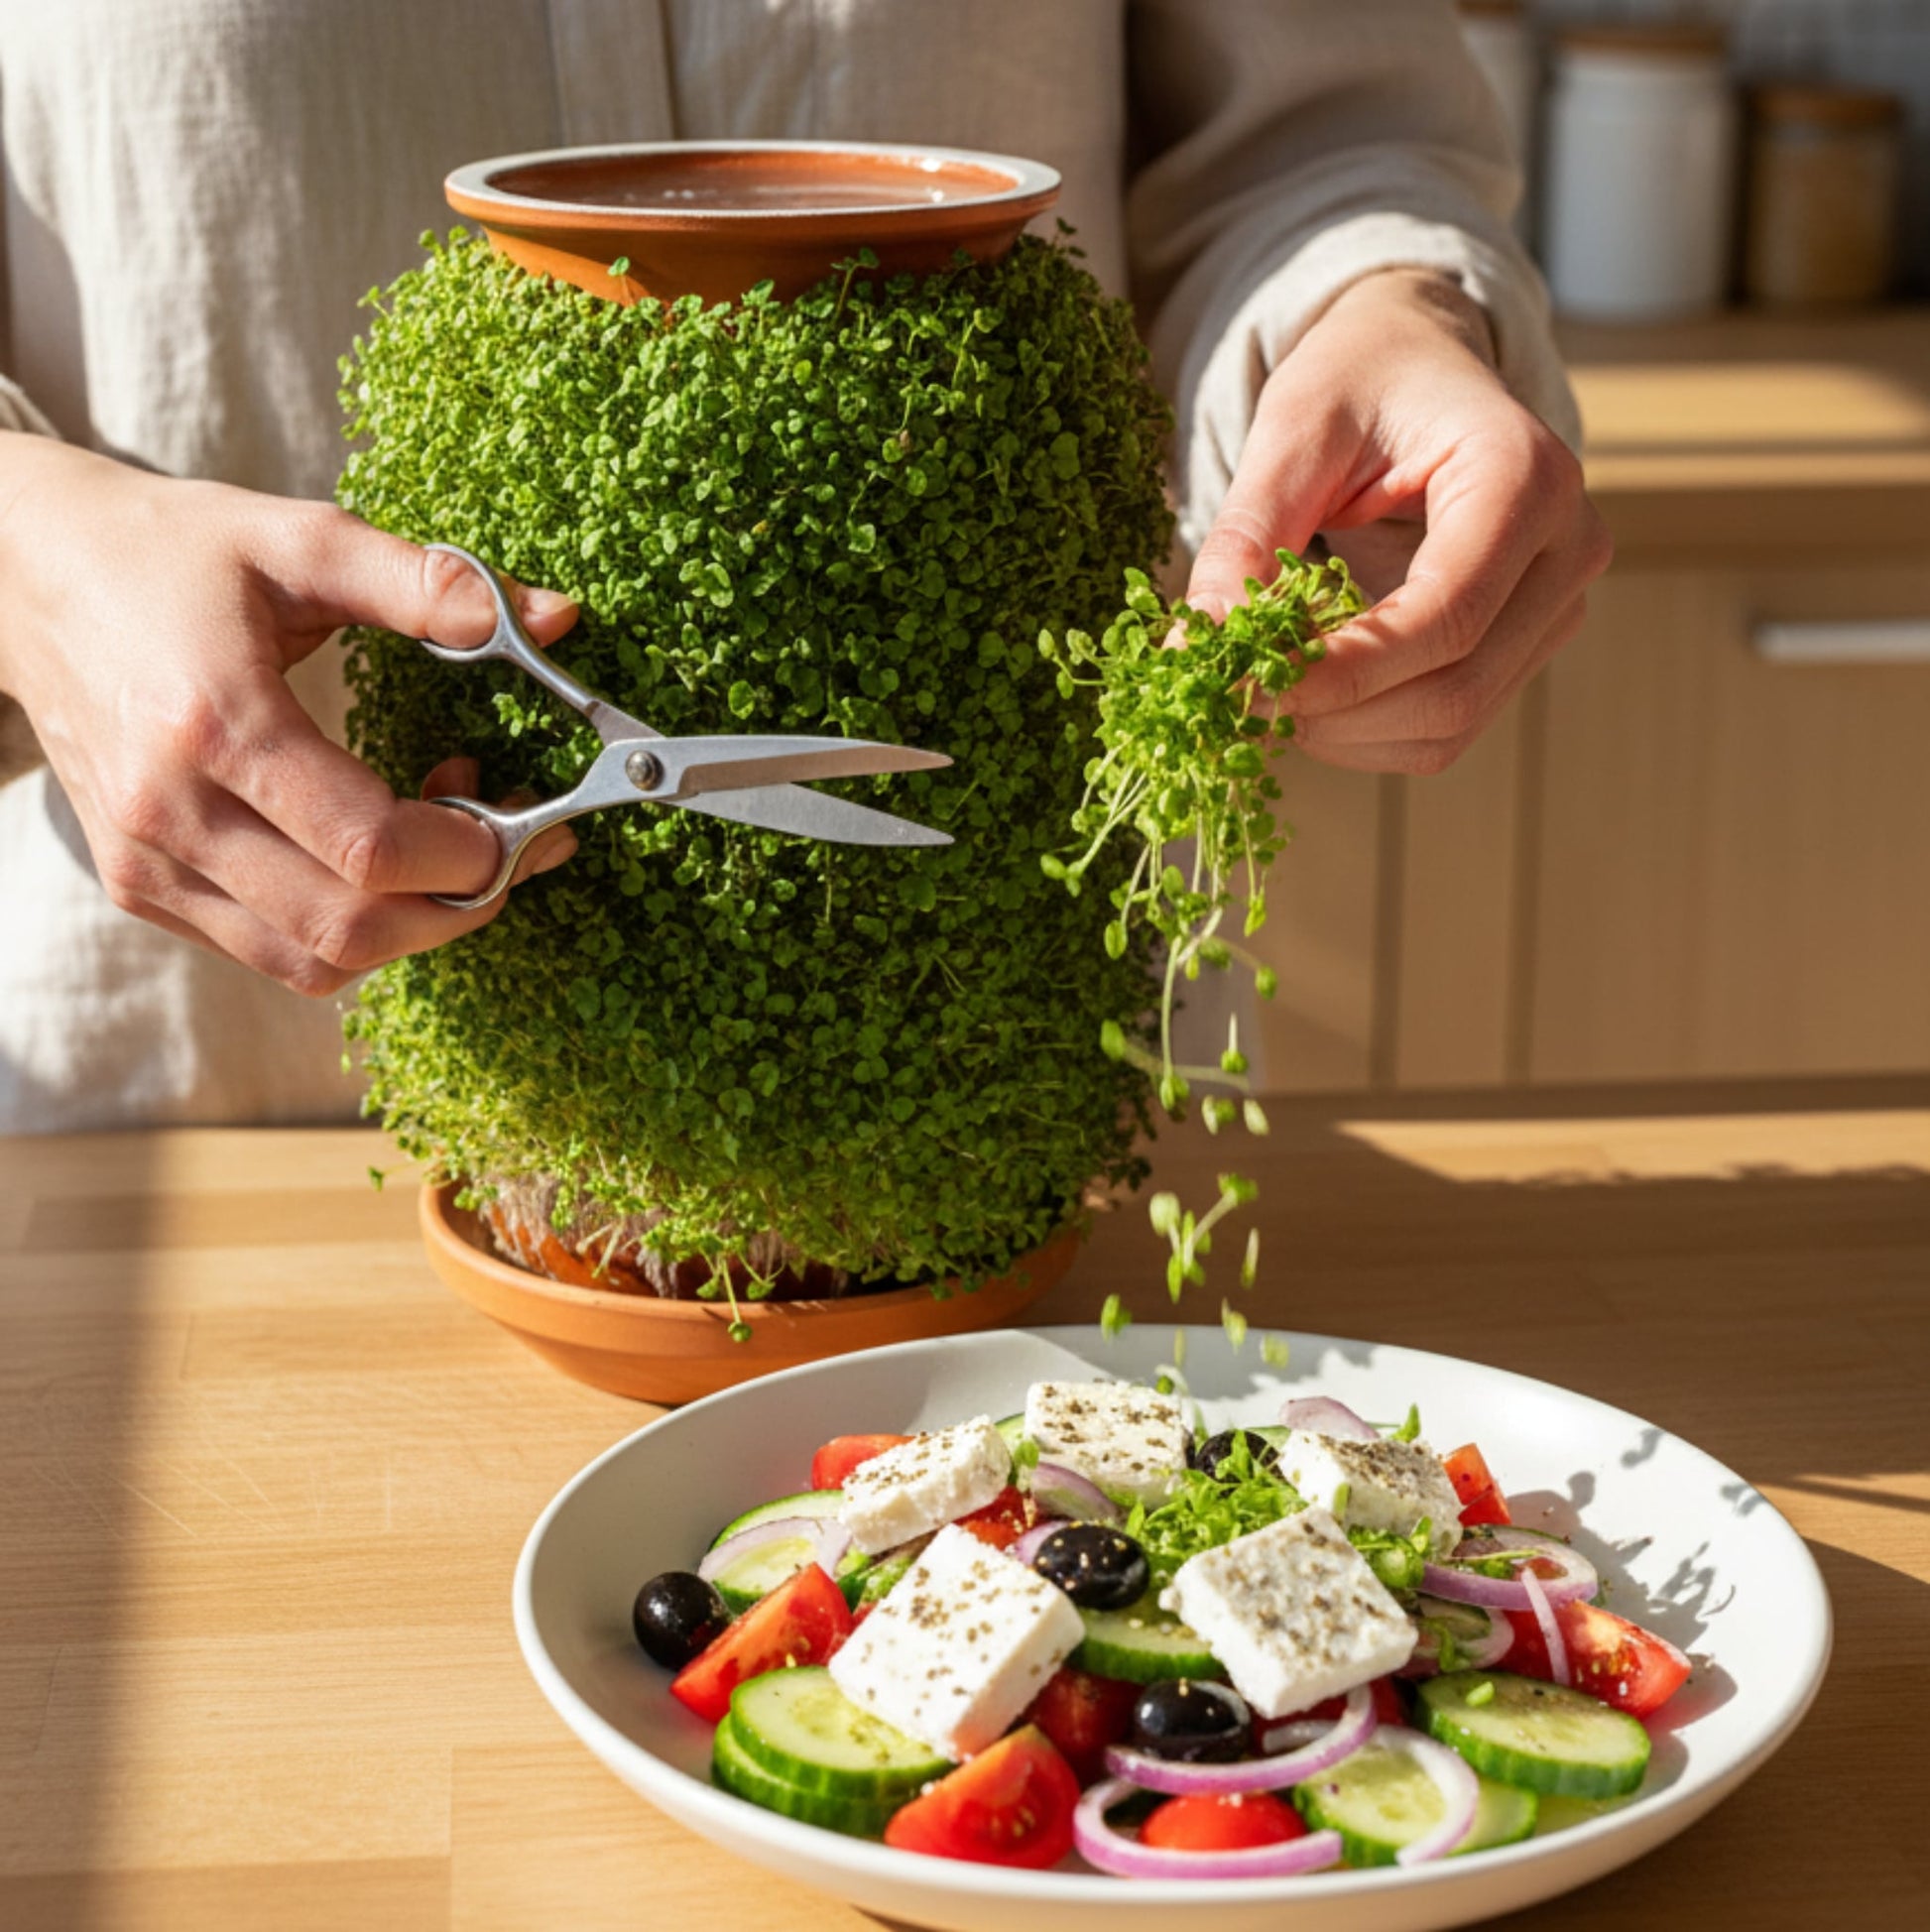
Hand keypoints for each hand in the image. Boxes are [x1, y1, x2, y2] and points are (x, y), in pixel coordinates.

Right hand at [0, 436, 579, 994]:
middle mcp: (169, 811)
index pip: (368, 847)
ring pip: (312, 963)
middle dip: (456, 908)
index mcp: (215, 723)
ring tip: (443, 851)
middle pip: (348, 929)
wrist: (22, 576)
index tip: (526, 824)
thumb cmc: (170, 552)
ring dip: (407, 931)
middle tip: (509, 849)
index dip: (470, 856)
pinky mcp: (139, 886)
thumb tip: (561, 618)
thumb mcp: (302, 539)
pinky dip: (345, 932)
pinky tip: (371, 860)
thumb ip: (430, 583)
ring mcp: (146, 862)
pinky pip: (268, 952)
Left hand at [1186, 269, 1611, 773]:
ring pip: (1452, 723)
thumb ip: (1247, 537)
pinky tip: (1311, 695)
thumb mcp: (1292, 430)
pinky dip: (1367, 733)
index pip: (1445, 614)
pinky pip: (1449, 726)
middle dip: (1337, 712)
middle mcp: (1566, 546)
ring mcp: (1557, 603)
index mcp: (1525, 475)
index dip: (1344, 670)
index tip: (1249, 685)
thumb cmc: (1361, 380)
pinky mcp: (1528, 643)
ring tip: (1269, 691)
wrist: (1418, 365)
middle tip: (1240, 699)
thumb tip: (1199, 645)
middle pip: (1455, 686)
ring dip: (1347, 733)